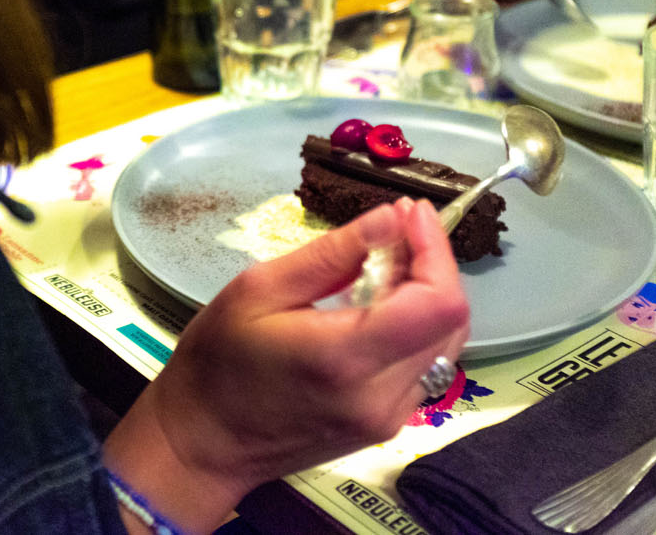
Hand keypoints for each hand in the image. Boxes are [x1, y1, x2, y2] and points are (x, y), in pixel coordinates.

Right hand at [105, 199, 469, 531]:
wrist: (205, 443)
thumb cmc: (218, 362)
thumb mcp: (258, 290)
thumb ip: (331, 255)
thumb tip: (390, 219)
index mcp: (345, 357)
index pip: (438, 302)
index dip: (436, 250)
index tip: (412, 213)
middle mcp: (381, 395)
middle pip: (451, 319)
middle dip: (434, 264)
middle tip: (396, 231)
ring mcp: (389, 417)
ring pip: (446, 342)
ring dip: (429, 294)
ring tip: (387, 262)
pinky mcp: (388, 425)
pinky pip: (426, 365)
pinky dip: (417, 325)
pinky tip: (381, 304)